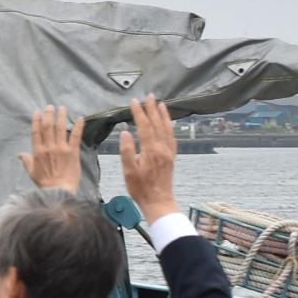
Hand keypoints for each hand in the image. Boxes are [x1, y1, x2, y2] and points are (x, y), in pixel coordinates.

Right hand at [19, 106, 84, 192]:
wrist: (59, 191)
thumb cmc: (44, 183)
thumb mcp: (31, 173)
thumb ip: (26, 161)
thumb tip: (20, 155)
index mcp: (38, 152)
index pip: (36, 132)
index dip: (36, 121)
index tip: (37, 112)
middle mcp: (49, 147)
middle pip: (48, 127)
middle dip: (49, 115)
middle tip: (50, 106)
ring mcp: (61, 149)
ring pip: (60, 128)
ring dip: (61, 117)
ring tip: (62, 109)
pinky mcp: (73, 152)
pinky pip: (75, 137)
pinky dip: (78, 127)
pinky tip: (80, 118)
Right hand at [117, 97, 179, 219]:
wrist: (158, 201)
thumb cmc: (140, 188)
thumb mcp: (129, 171)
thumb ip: (127, 151)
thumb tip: (125, 132)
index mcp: (151, 150)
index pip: (144, 126)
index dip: (139, 113)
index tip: (134, 102)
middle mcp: (162, 148)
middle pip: (157, 124)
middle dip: (152, 109)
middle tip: (149, 96)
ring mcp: (168, 152)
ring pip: (167, 129)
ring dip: (163, 115)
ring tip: (161, 104)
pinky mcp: (171, 157)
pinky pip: (172, 137)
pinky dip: (170, 127)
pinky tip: (168, 123)